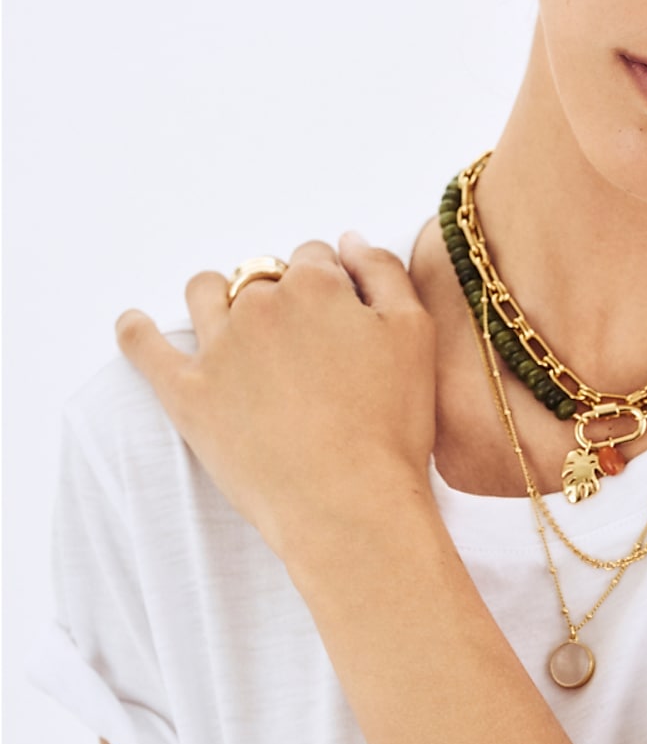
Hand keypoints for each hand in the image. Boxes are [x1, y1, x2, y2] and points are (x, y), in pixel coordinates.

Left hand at [116, 234, 437, 570]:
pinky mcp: (186, 393)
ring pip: (205, 292)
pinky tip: (134, 325)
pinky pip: (145, 347)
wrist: (348, 504)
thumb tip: (349, 240)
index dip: (329, 284)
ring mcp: (218, 348)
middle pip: (262, 276)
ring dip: (218, 297)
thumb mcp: (415, 334)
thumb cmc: (391, 425)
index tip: (338, 317)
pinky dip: (135, 331)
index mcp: (317, 286)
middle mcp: (260, 305)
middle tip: (301, 344)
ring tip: (233, 326)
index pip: (315, 257)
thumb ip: (384, 273)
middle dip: (279, 295)